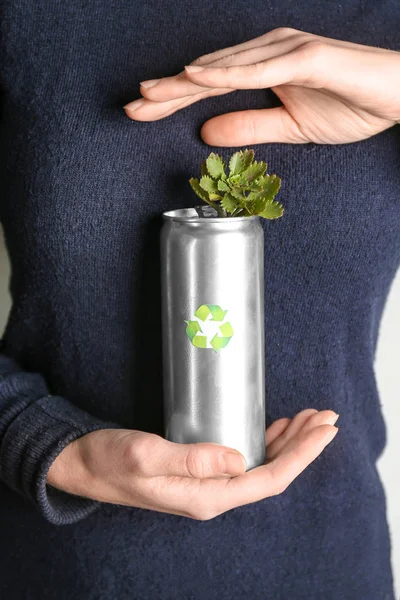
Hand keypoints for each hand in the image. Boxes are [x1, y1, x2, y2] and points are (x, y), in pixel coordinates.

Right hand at [47, 408, 338, 520]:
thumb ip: (192, 459)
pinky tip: (275, 428)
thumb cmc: (110, 460)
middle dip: (303, 446)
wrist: (84, 465)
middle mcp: (212, 495)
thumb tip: (239, 460)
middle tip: (326, 416)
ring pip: (262, 465)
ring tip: (308, 419)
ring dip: (289, 443)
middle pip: (272, 473)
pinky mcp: (200, 471)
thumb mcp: (146, 455)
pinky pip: (246, 459)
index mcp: (206, 496)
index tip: (324, 429)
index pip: (268, 479)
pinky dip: (266, 441)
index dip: (301, 455)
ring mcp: (207, 484)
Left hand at [123, 27, 399, 145]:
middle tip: (130, 104)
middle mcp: (268, 52)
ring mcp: (286, 50)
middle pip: (207, 73)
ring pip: (226, 68)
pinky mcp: (308, 57)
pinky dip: (229, 73)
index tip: (141, 112)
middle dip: (167, 90)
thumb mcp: (290, 128)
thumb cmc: (350, 105)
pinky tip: (199, 78)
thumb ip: (249, 128)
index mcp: (262, 67)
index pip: (208, 86)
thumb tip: (205, 133)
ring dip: (187, 81)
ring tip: (152, 93)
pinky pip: (262, 68)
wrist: (398, 96)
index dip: (173, 99)